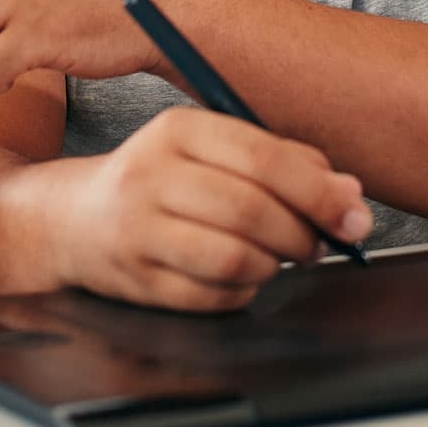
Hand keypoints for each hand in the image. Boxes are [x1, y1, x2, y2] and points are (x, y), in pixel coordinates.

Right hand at [53, 107, 372, 310]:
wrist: (75, 218)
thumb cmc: (160, 179)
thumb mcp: (210, 148)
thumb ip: (282, 160)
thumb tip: (348, 194)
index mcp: (176, 129)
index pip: (262, 157)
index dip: (318, 191)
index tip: (353, 213)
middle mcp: (150, 174)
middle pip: (252, 210)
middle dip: (302, 234)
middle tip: (317, 243)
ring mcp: (138, 230)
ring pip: (236, 258)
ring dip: (273, 265)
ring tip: (274, 257)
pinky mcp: (136, 280)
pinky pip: (215, 297)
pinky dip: (242, 291)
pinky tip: (238, 274)